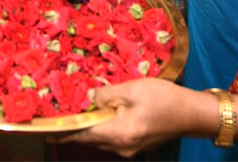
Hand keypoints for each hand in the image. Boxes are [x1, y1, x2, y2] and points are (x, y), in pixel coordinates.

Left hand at [60, 77, 203, 155]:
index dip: (61, 131)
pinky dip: (99, 127)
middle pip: (88, 139)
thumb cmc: (165, 99)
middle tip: (54, 113)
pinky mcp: (135, 144)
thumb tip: (87, 98)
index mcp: (118, 134)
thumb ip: (107, 95)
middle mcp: (121, 147)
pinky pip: (110, 137)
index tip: (43, 127)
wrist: (194, 114)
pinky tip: (95, 113)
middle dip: (71, 127)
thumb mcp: (134, 89)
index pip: (81, 135)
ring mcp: (129, 148)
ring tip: (70, 111)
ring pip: (98, 139)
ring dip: (85, 127)